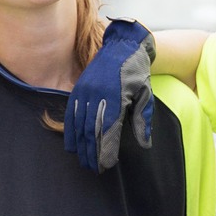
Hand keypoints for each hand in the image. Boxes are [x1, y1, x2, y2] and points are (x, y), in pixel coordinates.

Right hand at [64, 17, 154, 172]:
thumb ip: (142, 119)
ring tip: (84, 161)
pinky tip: (71, 145)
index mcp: (116, 98)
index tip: (106, 166)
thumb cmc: (137, 72)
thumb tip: (144, 144)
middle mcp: (97, 96)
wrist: (122, 46)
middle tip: (95, 170)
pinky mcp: (78, 89)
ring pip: (80, 124)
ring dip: (81, 145)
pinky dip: (70, 131)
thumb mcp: (145, 95)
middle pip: (92, 131)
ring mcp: (85, 92)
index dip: (106, 150)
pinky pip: (71, 113)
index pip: (108, 131)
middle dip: (92, 153)